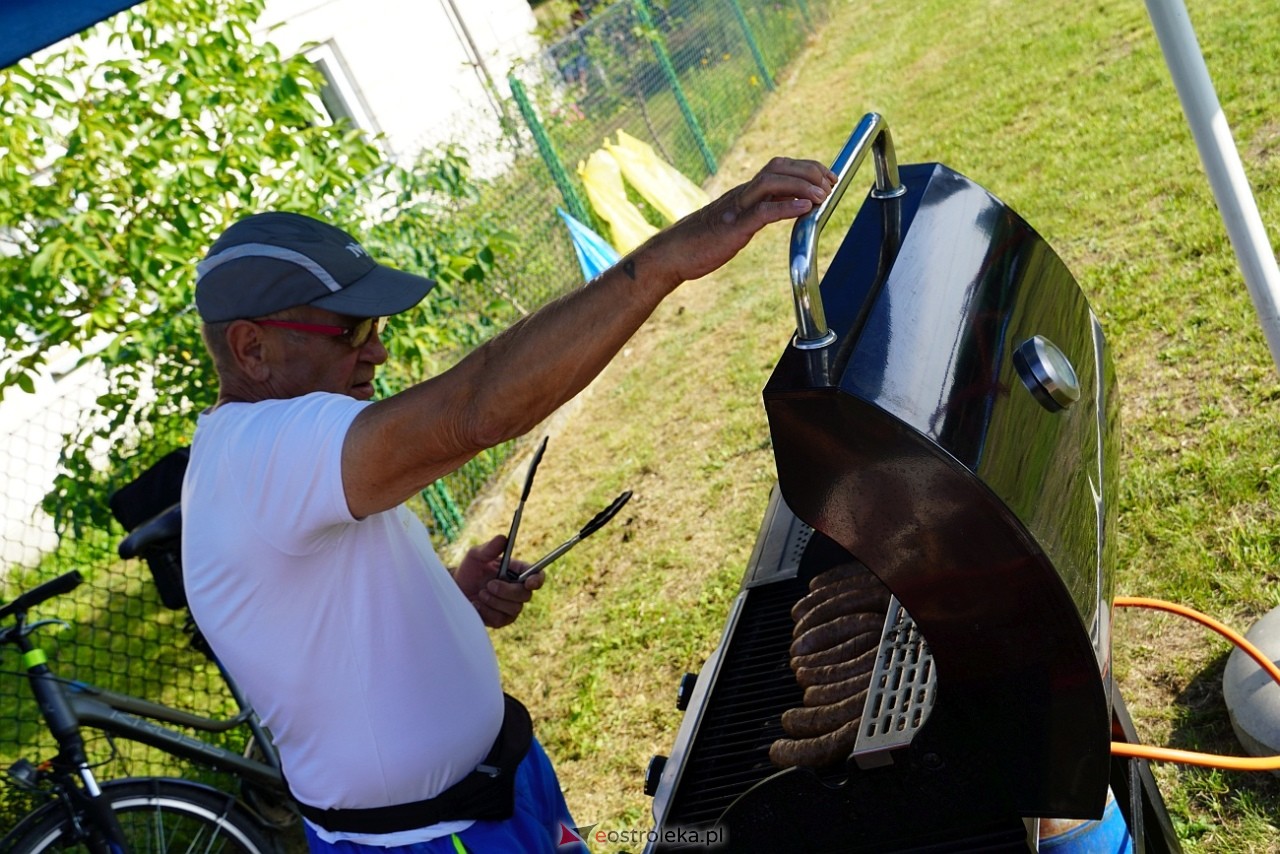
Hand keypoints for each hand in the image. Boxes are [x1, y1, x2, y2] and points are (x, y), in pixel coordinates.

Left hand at [453, 534, 545, 628]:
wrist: (456, 589)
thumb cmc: (469, 570)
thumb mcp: (476, 555)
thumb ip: (489, 548)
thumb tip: (502, 538)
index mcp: (518, 572)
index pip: (537, 576)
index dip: (537, 580)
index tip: (529, 583)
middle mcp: (518, 590)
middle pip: (526, 595)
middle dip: (506, 591)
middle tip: (489, 585)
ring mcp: (511, 607)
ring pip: (514, 608)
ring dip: (494, 601)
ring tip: (480, 593)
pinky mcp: (501, 620)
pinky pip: (500, 619)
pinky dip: (486, 611)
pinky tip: (476, 604)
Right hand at [636, 157, 836, 286]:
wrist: (673, 253)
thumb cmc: (704, 241)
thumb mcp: (737, 222)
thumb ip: (759, 212)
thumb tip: (786, 208)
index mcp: (744, 193)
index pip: (779, 167)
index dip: (806, 167)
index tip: (827, 177)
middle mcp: (742, 194)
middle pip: (778, 167)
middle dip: (809, 171)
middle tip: (831, 183)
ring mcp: (736, 209)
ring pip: (771, 183)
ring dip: (802, 185)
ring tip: (823, 195)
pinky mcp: (733, 228)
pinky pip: (763, 212)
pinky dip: (787, 206)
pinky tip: (806, 208)